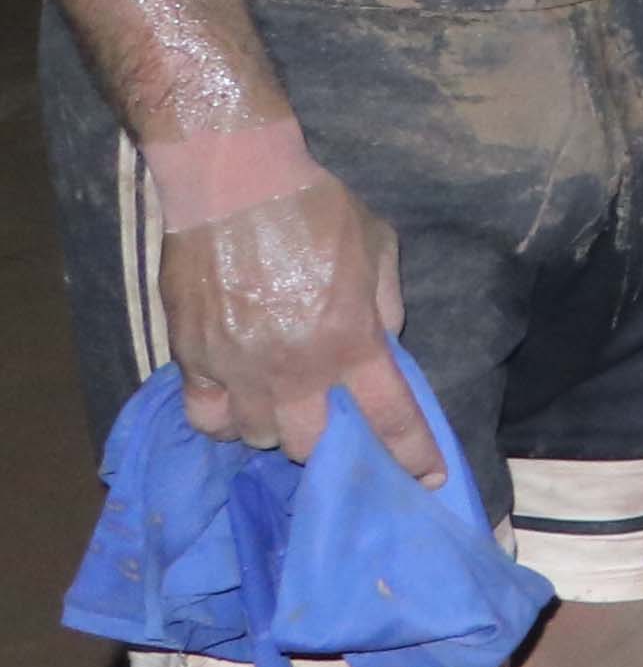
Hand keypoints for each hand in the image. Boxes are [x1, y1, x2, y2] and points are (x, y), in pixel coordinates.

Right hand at [160, 169, 433, 476]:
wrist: (236, 187)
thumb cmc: (317, 209)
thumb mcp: (379, 248)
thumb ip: (387, 305)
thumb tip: (384, 346)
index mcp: (350, 341)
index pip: (388, 417)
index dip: (411, 454)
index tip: (426, 480)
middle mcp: (295, 368)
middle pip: (311, 445)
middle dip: (330, 440)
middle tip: (332, 415)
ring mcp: (238, 369)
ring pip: (258, 436)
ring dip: (277, 426)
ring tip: (284, 399)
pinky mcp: (192, 360)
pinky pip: (207, 419)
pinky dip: (225, 420)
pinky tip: (237, 401)